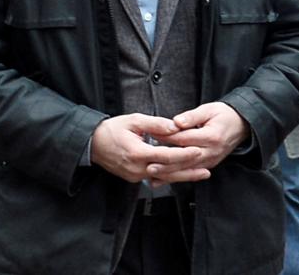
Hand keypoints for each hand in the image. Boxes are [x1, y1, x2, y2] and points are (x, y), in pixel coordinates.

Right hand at [90, 114, 204, 183]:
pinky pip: (156, 178)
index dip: (183, 155)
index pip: (166, 156)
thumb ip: (155, 124)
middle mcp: (136, 168)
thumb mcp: (134, 120)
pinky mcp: (134, 177)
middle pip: (167, 172)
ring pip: (163, 177)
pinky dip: (171, 176)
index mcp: (137, 153)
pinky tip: (184, 174)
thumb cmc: (112, 130)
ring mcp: (134, 175)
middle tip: (206, 170)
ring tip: (201, 175)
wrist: (92, 144)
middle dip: (188, 171)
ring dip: (182, 177)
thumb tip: (174, 126)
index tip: (198, 151)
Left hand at [153, 102, 251, 185]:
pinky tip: (162, 179)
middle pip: (184, 158)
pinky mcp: (209, 165)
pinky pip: (191, 172)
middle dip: (165, 161)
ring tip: (152, 174)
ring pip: (187, 169)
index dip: (167, 137)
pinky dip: (176, 176)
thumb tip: (176, 122)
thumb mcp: (209, 109)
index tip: (152, 135)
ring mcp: (211, 160)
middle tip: (147, 162)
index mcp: (211, 136)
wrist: (242, 125)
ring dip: (169, 173)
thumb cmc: (224, 115)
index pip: (184, 138)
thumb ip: (192, 116)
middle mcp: (212, 151)